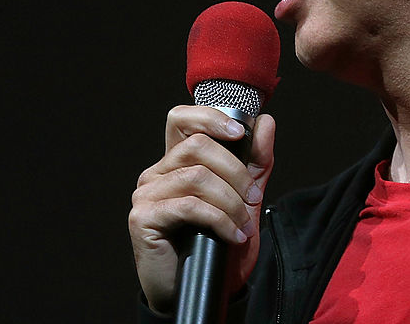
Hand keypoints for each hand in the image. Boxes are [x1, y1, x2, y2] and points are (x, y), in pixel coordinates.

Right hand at [128, 105, 275, 314]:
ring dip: (231, 201)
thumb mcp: (245, 199)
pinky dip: (220, 219)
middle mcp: (157, 173)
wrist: (204, 291)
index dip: (210, 117)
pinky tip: (233, 234)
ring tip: (244, 222)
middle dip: (235, 170)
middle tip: (254, 198)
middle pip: (197, 145)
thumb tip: (265, 122)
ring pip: (197, 176)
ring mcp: (147, 194)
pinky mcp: (144, 218)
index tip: (240, 133)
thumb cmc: (218, 246)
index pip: (181, 119)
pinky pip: (190, 206)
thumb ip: (255, 162)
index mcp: (176, 162)